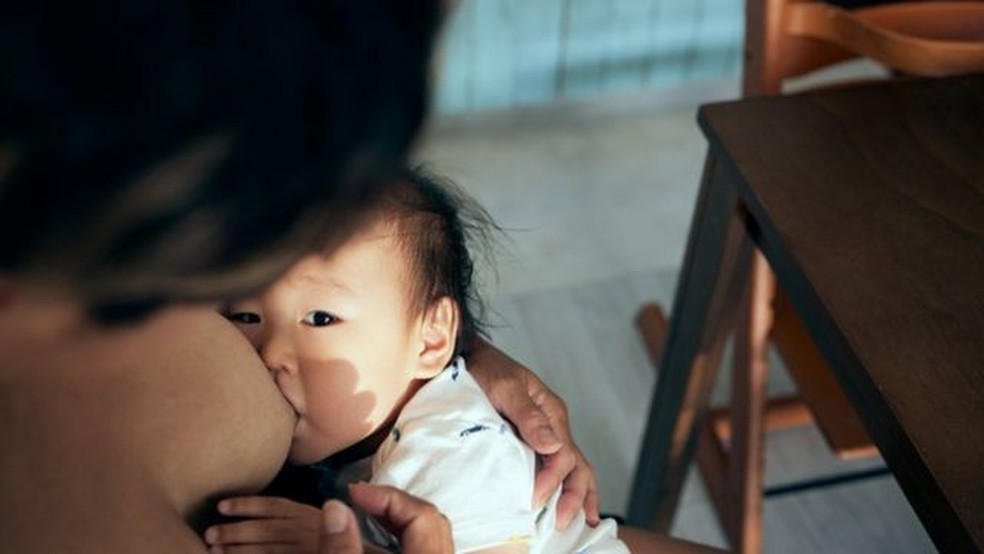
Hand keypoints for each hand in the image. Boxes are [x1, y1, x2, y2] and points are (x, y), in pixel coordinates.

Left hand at [204, 496, 320, 552]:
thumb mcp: (317, 524)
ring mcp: (306, 549)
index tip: (221, 507)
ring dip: (237, 551)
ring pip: (266, 551)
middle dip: (235, 531)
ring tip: (213, 551)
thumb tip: (253, 509)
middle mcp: (310, 532)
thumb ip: (295, 519)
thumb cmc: (321, 541)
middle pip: (267, 530)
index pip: (275, 507)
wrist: (345, 550)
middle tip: (209, 534)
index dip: (247, 505)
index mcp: (311, 515)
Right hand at [318, 483, 452, 553]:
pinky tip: (376, 543)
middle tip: (359, 500)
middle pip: (430, 521)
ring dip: (398, 522)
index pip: (422, 514)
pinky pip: (424, 550)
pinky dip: (401, 540)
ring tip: (366, 516)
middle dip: (394, 504)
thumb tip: (334, 507)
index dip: (387, 497)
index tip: (352, 493)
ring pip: (430, 537)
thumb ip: (342, 549)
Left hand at [466, 339, 599, 529]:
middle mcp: (552, 427)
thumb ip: (527, 415)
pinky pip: (552, 468)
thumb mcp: (505, 387)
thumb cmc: (484, 369)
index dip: (552, 480)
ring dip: (576, 496)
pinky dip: (561, 489)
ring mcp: (542, 436)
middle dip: (574, 497)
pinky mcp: (528, 443)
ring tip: (577, 523)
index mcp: (552, 413)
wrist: (464, 360)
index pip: (563, 455)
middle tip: (560, 523)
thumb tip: (552, 445)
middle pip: (576, 466)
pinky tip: (561, 506)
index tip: (535, 498)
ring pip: (572, 469)